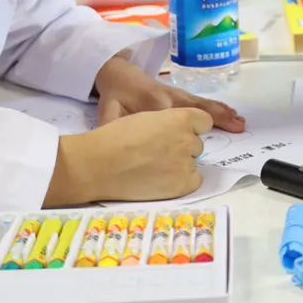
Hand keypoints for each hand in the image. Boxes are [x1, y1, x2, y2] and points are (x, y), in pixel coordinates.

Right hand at [45, 108, 213, 204]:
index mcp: (180, 117)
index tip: (177, 133)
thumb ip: (167, 123)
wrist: (97, 163)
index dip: (191, 127)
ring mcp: (185, 163)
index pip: (204, 121)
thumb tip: (174, 134)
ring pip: (193, 162)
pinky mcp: (181, 185)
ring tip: (154, 167)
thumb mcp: (146, 118)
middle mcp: (187, 139)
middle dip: (181, 146)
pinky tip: (162, 179)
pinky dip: (182, 180)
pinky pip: (193, 180)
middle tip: (157, 152)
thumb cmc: (115, 136)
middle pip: (196, 143)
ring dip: (180, 163)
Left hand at [93, 56, 245, 131]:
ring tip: (241, 122)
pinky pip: (202, 102)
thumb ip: (112, 127)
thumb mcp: (108, 113)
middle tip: (239, 128)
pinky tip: (232, 113)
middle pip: (199, 110)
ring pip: (204, 105)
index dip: (191, 131)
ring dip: (223, 113)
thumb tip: (112, 142)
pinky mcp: (181, 94)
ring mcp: (178, 95)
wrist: (118, 73)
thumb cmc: (115, 96)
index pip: (176, 120)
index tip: (208, 141)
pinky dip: (218, 107)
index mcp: (155, 105)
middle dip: (219, 119)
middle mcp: (171, 99)